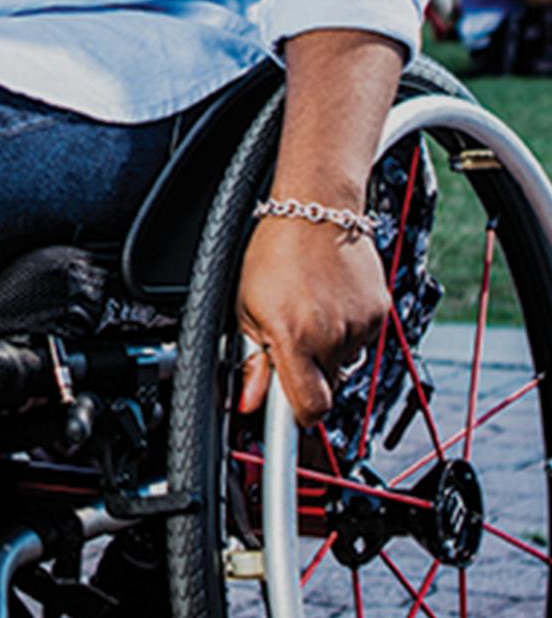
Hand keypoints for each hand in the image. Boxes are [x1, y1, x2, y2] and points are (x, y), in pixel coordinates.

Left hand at [236, 214, 389, 427]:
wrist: (317, 207)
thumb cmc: (275, 250)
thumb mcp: (247, 305)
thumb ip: (251, 360)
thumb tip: (250, 403)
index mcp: (293, 336)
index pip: (308, 409)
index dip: (298, 418)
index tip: (290, 421)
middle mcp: (330, 335)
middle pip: (326, 386)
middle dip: (309, 373)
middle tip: (292, 338)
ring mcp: (359, 324)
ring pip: (345, 363)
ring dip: (328, 349)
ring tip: (310, 308)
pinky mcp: (380, 312)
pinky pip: (362, 340)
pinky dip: (347, 330)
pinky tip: (330, 300)